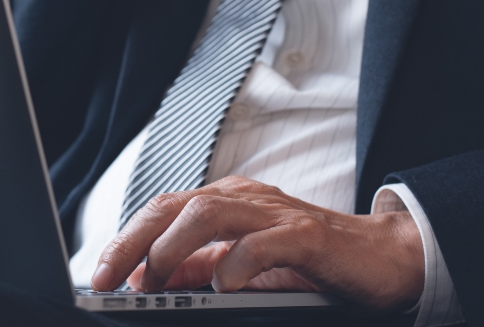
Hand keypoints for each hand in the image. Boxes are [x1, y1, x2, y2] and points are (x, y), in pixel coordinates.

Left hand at [91, 176, 424, 312]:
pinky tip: (224, 283)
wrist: (384, 257)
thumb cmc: (312, 260)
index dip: (125, 241)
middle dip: (133, 241)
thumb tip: (150, 280)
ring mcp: (275, 214)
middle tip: (108, 277)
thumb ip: (201, 268)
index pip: (160, 211)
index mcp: (225, 204)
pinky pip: (265, 242)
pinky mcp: (308, 236)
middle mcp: (244, 200)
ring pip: (209, 212)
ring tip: (155, 278)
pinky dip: (238, 261)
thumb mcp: (244, 265)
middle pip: (173, 206)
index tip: (100, 275)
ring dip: (173, 247)